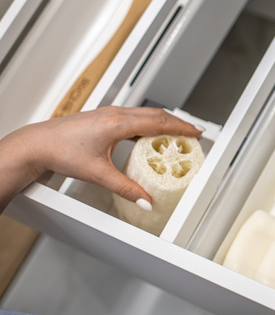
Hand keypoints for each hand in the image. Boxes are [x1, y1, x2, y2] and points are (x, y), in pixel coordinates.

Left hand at [0, 106, 201, 209]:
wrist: (38, 144)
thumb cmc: (61, 152)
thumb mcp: (98, 174)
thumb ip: (126, 189)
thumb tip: (146, 201)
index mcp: (118, 124)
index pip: (159, 122)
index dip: (181, 127)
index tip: (197, 132)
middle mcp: (116, 114)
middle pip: (156, 115)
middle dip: (178, 123)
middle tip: (194, 133)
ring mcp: (110, 113)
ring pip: (145, 113)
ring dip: (164, 122)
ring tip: (176, 134)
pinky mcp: (104, 117)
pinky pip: (134, 117)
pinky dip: (149, 123)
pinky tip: (150, 135)